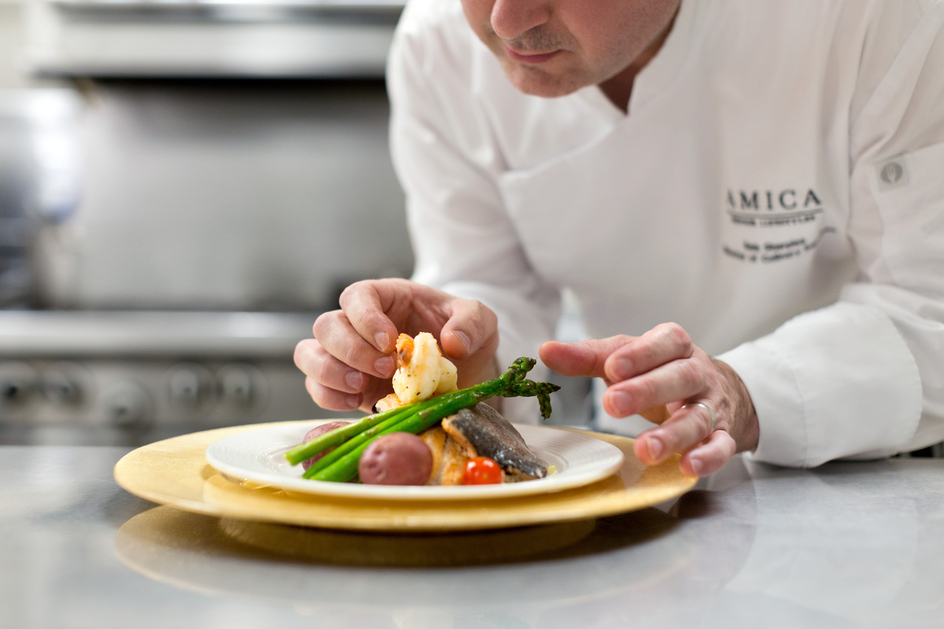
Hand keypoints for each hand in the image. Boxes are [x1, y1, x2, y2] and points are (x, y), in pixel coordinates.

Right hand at [294, 278, 498, 413]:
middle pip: (326, 326)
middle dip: (350, 350)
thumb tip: (453, 343)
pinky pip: (316, 388)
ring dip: (330, 372)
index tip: (390, 342)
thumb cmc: (464, 336)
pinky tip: (357, 402)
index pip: (356, 296)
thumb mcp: (481, 322)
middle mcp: (359, 324)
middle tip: (386, 369)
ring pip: (309, 354)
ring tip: (362, 387)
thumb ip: (472, 323)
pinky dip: (329, 397)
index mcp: (386, 298)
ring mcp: (347, 356)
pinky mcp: (345, 386)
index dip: (365, 318)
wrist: (463, 371)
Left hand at [539, 323, 758, 476]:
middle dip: (647, 391)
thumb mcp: (627, 359)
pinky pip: (720, 447)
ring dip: (672, 434)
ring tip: (645, 449)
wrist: (719, 391)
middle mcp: (697, 372)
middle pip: (679, 377)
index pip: (662, 343)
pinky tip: (687, 467)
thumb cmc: (660, 370)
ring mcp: (712, 405)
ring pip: (697, 417)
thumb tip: (546, 351)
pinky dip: (708, 457)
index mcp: (674, 345)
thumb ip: (588, 357)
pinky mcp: (723, 435)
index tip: (611, 367)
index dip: (639, 354)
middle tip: (613, 404)